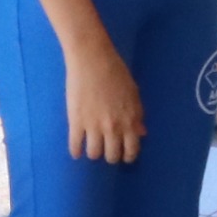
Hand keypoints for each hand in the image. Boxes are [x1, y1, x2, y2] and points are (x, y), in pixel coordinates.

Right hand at [63, 36, 144, 163]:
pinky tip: (76, 152)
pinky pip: (75, 145)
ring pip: (94, 153)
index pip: (132, 150)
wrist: (93, 60)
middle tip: (108, 151)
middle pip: (112, 155)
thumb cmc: (116, 72)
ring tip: (92, 148)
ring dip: (94, 153)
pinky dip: (75, 152)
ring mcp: (94, 126)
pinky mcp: (76, 122)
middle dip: (111, 156)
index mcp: (130, 121)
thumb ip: (137, 115)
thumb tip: (141, 133)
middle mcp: (114, 128)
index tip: (124, 156)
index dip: (128, 156)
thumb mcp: (133, 94)